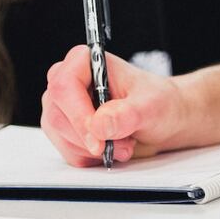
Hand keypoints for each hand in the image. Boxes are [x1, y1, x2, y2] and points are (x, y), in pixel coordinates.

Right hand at [40, 45, 191, 166]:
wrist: (161, 118)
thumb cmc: (157, 102)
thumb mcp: (151, 106)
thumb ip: (127, 113)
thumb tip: (99, 124)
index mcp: (86, 61)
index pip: (64, 87)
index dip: (78, 116)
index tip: (99, 141)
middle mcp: (68, 81)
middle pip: (57, 116)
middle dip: (91, 139)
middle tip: (122, 144)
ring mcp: (62, 106)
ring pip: (60, 137)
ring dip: (93, 150)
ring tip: (122, 143)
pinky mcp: (63, 129)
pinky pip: (66, 151)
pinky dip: (90, 157)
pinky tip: (111, 147)